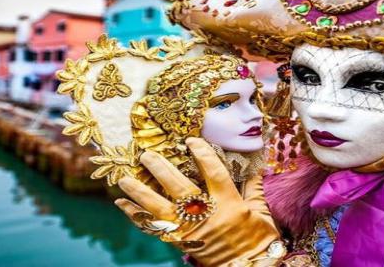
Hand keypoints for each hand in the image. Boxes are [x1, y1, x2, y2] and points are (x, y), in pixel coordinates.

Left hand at [115, 137, 281, 265]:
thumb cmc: (258, 241)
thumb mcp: (261, 212)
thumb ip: (253, 187)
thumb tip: (253, 164)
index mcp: (229, 204)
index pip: (213, 173)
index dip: (202, 154)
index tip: (191, 141)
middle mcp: (205, 215)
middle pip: (179, 188)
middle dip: (161, 170)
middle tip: (146, 154)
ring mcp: (189, 230)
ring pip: (159, 208)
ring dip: (140, 192)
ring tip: (124, 178)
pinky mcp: (179, 242)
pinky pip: (153, 228)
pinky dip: (136, 216)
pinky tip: (122, 203)